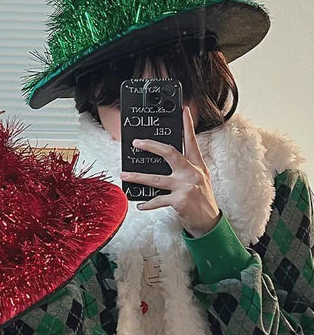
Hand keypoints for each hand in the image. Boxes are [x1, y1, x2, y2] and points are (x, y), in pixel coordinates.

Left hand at [119, 105, 220, 236]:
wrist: (210, 223)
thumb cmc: (201, 200)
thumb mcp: (199, 180)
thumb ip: (185, 168)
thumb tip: (161, 160)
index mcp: (197, 166)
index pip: (191, 142)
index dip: (187, 126)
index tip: (183, 111)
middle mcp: (192, 173)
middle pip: (170, 153)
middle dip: (151, 146)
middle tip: (137, 143)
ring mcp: (186, 186)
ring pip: (156, 178)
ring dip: (137, 176)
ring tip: (124, 175)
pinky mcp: (180, 200)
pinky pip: (158, 200)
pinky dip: (147, 204)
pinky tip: (139, 205)